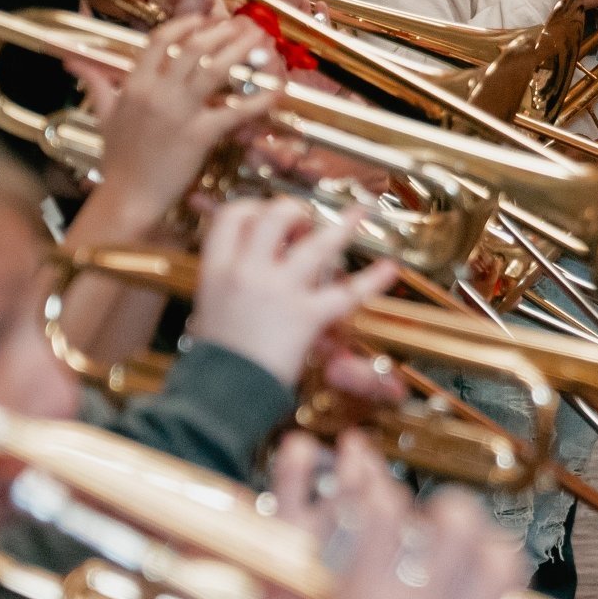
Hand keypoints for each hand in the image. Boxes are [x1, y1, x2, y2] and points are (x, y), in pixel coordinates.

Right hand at [76, 14, 278, 214]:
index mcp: (134, 85)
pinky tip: (277, 90)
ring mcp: (179, 112)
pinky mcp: (200, 134)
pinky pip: (235, 110)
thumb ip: (96, 85)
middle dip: (222, 31)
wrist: (128, 197)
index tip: (205, 19)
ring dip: (241, 50)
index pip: (159, 40)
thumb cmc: (118, 160)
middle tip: (243, 25)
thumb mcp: (104, 117)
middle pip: (194, 47)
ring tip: (260, 40)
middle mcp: (156, 92)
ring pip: (215, 68)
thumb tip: (73, 62)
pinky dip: (259, 99)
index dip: (185, 24)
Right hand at [191, 197, 398, 386]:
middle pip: (276, 216)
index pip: (234, 215)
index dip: (255, 207)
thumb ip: (228, 280)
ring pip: (317, 244)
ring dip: (343, 227)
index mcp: (218, 268)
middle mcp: (248, 271)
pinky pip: (347, 293)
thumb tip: (250, 263)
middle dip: (296, 210)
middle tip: (307, 219)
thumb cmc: (216, 355)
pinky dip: (373, 281)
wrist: (221, 391)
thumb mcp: (208, 307)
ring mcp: (280, 291)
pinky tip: (389, 269)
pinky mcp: (306, 316)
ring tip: (358, 214)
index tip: (268, 212)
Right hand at [262, 436, 531, 598]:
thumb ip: (286, 552)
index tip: (371, 478)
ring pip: (505, 574)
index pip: (387, 509)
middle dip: (451, 509)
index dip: (377, 481)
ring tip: (478, 555)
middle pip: (462, 527)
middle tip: (440, 514)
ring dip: (495, 555)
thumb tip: (293, 470)